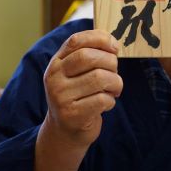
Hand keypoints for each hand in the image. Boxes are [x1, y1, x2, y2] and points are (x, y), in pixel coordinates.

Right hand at [43, 30, 122, 147]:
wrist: (64, 132)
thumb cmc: (78, 97)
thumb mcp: (76, 74)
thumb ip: (89, 55)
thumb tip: (112, 42)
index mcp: (56, 63)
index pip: (76, 41)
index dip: (99, 38)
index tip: (114, 46)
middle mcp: (54, 78)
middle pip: (89, 57)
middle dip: (111, 62)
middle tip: (115, 73)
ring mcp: (61, 97)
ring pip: (100, 78)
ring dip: (115, 83)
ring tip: (114, 89)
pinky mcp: (72, 115)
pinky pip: (102, 99)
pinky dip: (111, 100)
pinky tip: (106, 103)